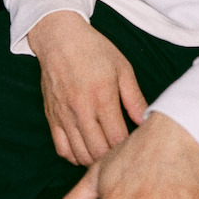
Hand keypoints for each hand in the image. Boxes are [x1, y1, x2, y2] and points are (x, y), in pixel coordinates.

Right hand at [26, 11, 148, 166]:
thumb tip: (145, 121)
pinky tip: (86, 149)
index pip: (118, 139)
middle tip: (122, 153)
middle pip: (99, 152)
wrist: (59, 38)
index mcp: (102, 97)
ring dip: (95, 160)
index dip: (129, 147)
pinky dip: (75, 156)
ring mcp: (64, 116)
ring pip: (80, 154)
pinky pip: (62, 149)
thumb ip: (134, 98)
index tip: (135, 144)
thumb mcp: (122, 68)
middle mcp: (81, 110)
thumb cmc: (93, 50)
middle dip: (113, 157)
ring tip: (106, 153)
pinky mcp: (52, 117)